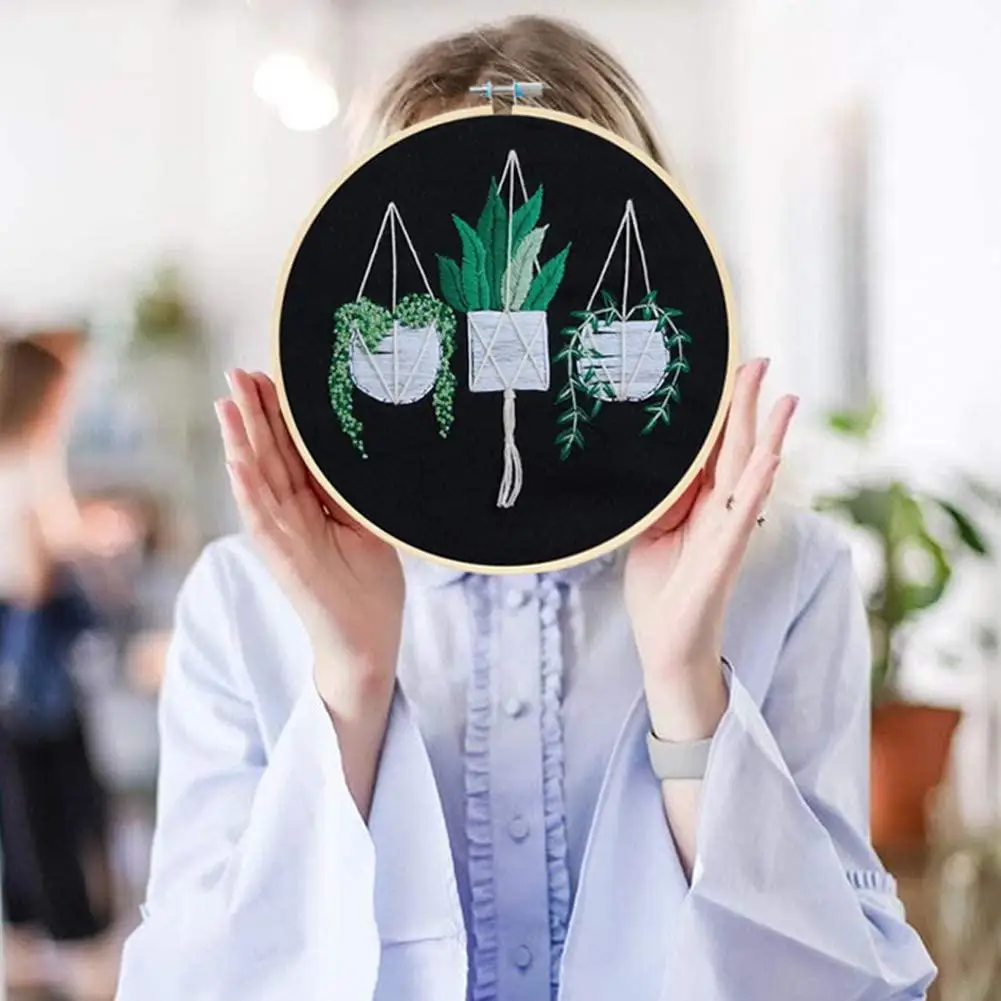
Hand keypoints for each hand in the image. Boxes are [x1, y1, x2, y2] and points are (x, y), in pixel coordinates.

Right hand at [216, 369, 403, 711]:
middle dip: (254, 413)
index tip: (272, 377)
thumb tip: (357, 451)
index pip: (292, 451)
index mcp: (311, 505)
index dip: (281, 416)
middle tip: (238, 370)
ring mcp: (282, 536)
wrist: (368, 642)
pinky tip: (235, 460)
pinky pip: (261, 518)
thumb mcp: (368, 526)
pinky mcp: (282, 558)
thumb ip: (351, 493)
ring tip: (227, 400)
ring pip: (257, 479)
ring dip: (241, 440)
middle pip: (269, 455)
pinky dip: (247, 489)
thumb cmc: (369, 588)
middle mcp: (290, 515)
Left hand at [624, 359, 796, 739]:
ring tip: (785, 397)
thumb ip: (659, 499)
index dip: (721, 412)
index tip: (727, 372)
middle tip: (759, 360)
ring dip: (768, 434)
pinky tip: (771, 456)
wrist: (666, 645)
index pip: (713, 448)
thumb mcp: (648, 532)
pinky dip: (758, 483)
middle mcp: (720, 511)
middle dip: (748, 405)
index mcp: (700, 504)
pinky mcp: (725, 554)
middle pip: (736, 448)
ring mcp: (727, 530)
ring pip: (751, 473)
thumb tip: (655, 464)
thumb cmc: (660, 591)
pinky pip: (743, 512)